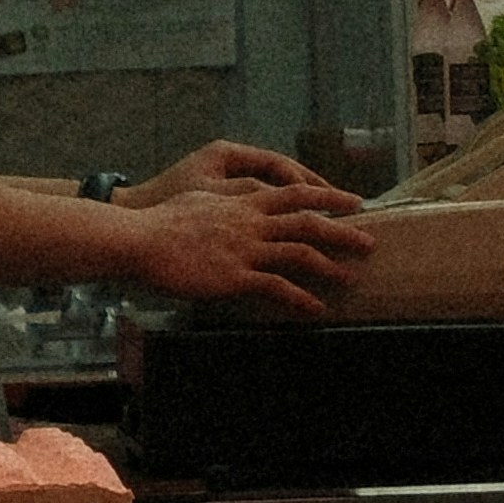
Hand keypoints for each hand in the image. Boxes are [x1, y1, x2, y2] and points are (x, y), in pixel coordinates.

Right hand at [115, 159, 372, 310]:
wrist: (135, 241)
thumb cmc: (154, 223)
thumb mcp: (194, 201)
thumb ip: (219, 204)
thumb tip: (226, 205)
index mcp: (240, 204)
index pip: (294, 194)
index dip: (327, 197)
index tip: (353, 202)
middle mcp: (249, 224)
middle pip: (308, 223)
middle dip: (343, 232)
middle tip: (369, 242)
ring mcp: (244, 250)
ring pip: (300, 254)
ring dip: (330, 266)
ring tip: (349, 277)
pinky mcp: (234, 277)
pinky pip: (277, 288)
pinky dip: (300, 299)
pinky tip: (314, 309)